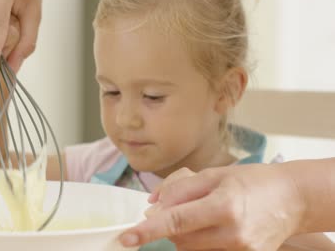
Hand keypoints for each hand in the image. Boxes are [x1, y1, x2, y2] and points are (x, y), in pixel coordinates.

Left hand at [120, 164, 305, 249]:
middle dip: (167, 226)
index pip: (175, 222)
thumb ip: (181, 188)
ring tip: (200, 214)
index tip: (126, 238)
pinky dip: (199, 242)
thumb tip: (152, 205)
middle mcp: (232, 234)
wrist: (293, 199)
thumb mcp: (215, 174)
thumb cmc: (253, 180)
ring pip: (191, 249)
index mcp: (223, 206)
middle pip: (179, 239)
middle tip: (173, 209)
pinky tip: (210, 227)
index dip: (147, 231)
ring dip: (183, 235)